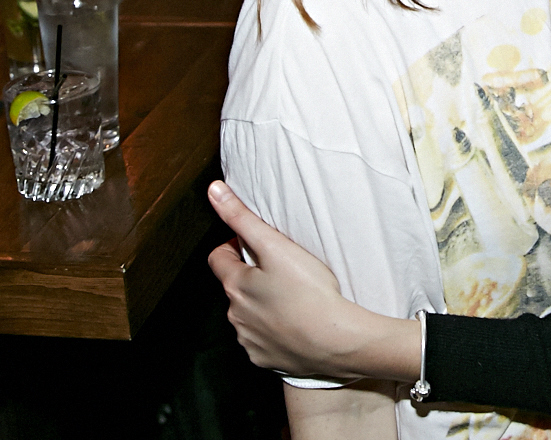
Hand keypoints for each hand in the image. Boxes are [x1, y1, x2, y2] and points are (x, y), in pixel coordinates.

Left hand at [206, 181, 418, 380]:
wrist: (337, 342)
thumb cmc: (310, 291)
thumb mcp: (276, 245)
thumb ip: (242, 217)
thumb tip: (213, 190)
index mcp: (235, 285)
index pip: (218, 258)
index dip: (235, 247)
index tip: (258, 245)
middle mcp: (235, 316)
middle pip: (234, 288)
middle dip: (252, 278)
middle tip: (283, 271)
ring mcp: (249, 340)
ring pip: (248, 315)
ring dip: (262, 306)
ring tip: (293, 298)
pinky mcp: (265, 360)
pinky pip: (262, 341)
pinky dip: (274, 332)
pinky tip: (296, 324)